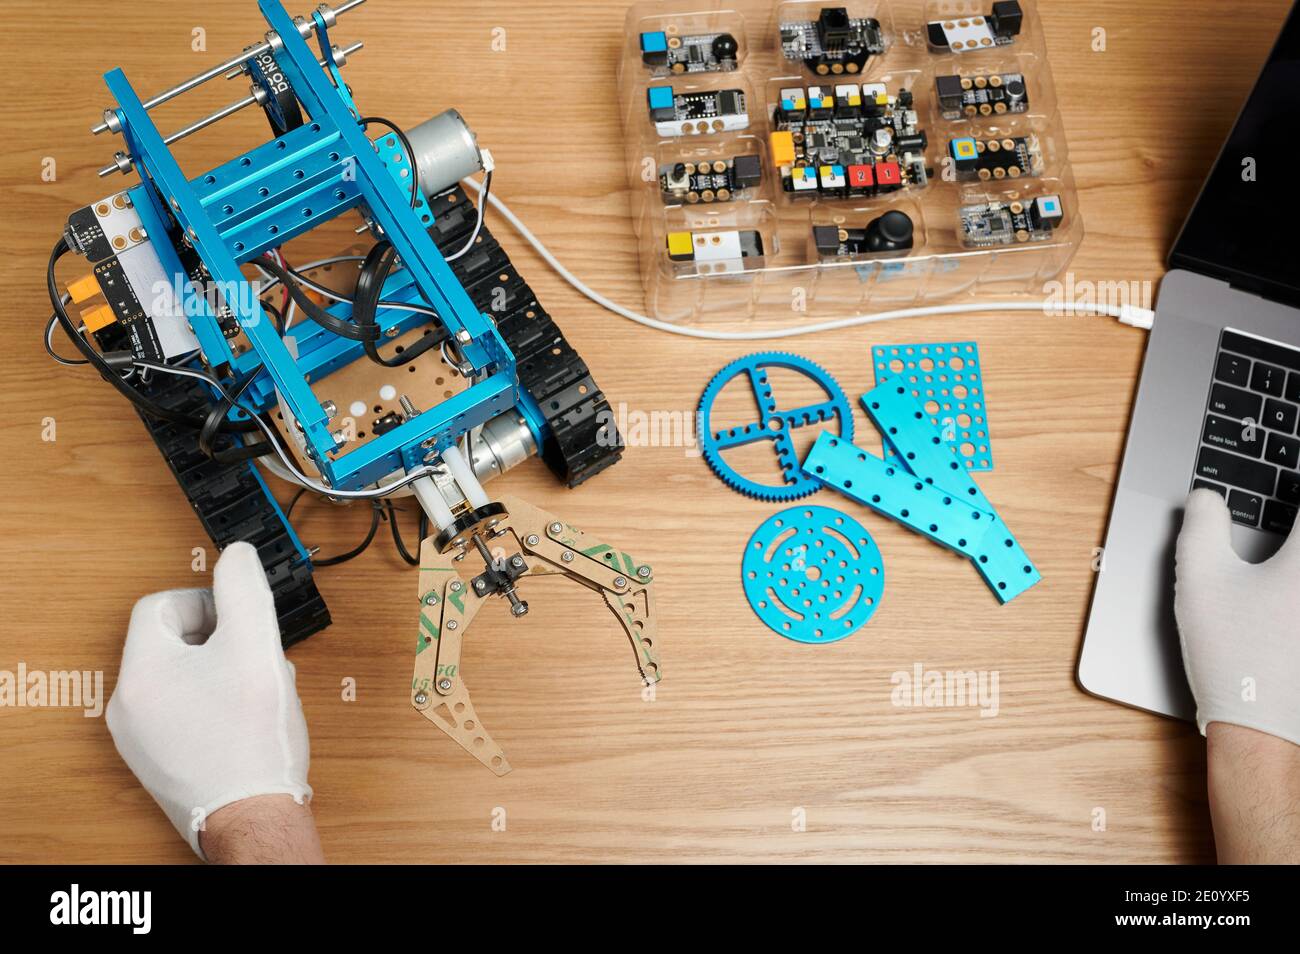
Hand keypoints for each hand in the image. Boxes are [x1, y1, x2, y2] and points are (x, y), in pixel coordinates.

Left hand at [106, 542, 314, 859]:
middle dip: (218, 638)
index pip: (158, 606)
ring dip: (219, 670)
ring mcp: (139, 737)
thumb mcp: (256, 647)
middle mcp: (128, 705)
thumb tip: (237, 555)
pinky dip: (211, 703)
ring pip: (178, 677)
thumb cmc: (252, 741)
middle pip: (169, 641)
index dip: (205, 602)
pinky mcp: (157, 761)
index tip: (238, 618)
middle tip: (252, 654)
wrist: (254, 816)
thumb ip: (245, 590)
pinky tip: (244, 718)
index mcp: (142, 671)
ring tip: (253, 688)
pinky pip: (179, 711)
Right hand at [1174, 489, 1299, 744]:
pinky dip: (1294, 584)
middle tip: (1284, 510)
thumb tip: (1206, 498)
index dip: (1294, 483)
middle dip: (1294, 522)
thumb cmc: (1234, 655)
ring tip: (1283, 550)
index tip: (1285, 475)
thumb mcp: (1200, 580)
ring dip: (1293, 555)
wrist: (1262, 725)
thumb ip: (1200, 526)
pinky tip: (1283, 590)